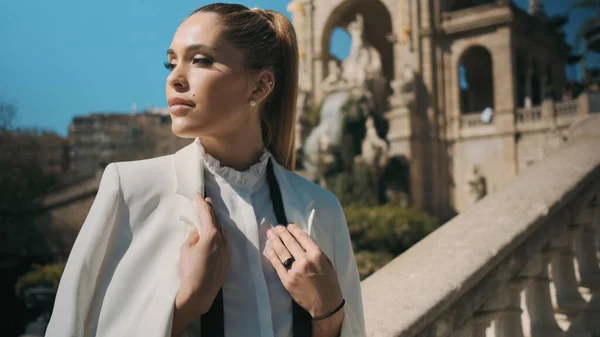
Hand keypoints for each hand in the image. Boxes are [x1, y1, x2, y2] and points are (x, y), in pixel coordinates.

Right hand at [175, 195, 229, 321]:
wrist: (199, 293)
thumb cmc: (189, 270)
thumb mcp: (186, 249)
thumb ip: (193, 236)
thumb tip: (197, 230)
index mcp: (212, 235)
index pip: (206, 214)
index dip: (201, 204)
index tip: (197, 196)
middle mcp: (222, 240)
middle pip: (217, 221)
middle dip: (211, 211)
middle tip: (206, 202)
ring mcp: (227, 250)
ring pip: (223, 231)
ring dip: (216, 222)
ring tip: (210, 216)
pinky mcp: (227, 260)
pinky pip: (225, 241)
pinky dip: (219, 234)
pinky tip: (215, 234)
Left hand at [264, 223, 343, 318]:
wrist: (325, 304)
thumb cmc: (329, 282)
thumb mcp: (327, 263)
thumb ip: (315, 251)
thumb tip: (301, 239)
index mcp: (317, 255)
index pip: (302, 237)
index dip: (294, 230)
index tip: (288, 225)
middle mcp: (305, 261)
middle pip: (290, 242)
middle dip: (282, 232)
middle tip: (276, 227)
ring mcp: (294, 271)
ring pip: (281, 251)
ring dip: (274, 240)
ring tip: (270, 233)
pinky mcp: (287, 280)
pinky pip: (277, 264)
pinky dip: (272, 255)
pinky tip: (268, 248)